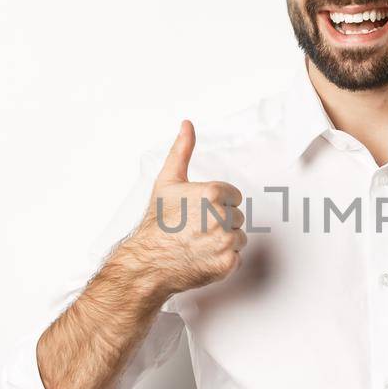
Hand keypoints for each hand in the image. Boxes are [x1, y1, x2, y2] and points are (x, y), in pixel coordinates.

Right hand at [118, 120, 246, 294]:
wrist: (148, 261)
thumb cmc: (157, 223)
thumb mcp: (167, 181)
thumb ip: (182, 151)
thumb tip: (187, 125)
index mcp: (212, 193)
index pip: (234, 196)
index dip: (217, 204)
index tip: (199, 212)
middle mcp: (222, 216)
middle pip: (236, 216)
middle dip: (220, 222)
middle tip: (196, 229)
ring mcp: (226, 241)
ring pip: (239, 237)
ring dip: (224, 241)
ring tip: (199, 243)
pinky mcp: (228, 263)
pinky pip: (237, 258)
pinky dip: (223, 259)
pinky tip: (204, 256)